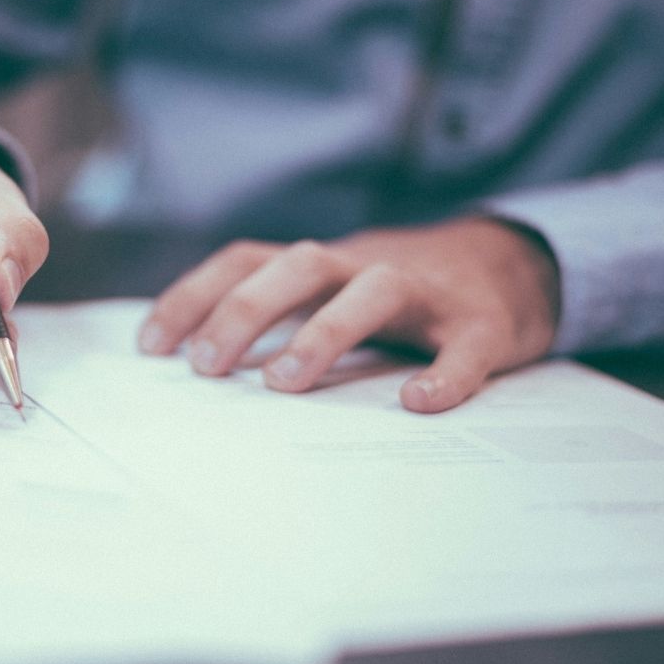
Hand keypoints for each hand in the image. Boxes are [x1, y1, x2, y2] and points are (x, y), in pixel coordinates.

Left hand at [138, 218, 559, 411]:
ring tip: (284, 383)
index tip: (150, 346)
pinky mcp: (483, 323)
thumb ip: (281, 315)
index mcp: (323, 264)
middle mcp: (366, 265)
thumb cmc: (400, 293)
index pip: (246, 261)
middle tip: (206, 367)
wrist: (513, 265)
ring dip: (324, 331)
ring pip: (373, 291)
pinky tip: (419, 403)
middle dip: (245, 310)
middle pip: (299, 265)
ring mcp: (427, 292)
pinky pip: (465, 346)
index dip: (195, 295)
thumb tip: (198, 365)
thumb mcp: (333, 291)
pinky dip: (445, 373)